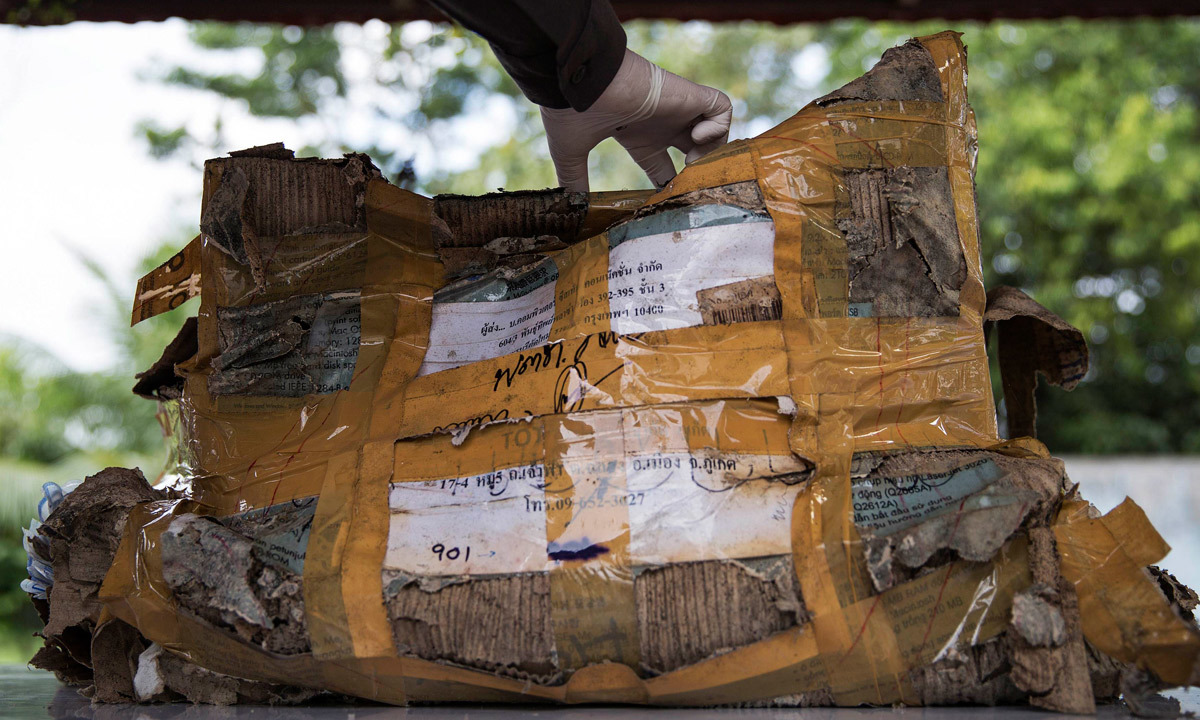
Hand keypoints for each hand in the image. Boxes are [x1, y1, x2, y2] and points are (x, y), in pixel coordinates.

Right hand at [540, 49, 732, 191]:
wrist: (581, 78)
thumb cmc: (573, 108)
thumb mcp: (570, 152)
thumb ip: (573, 179)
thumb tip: (570, 206)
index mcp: (637, 137)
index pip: (663, 167)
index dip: (669, 187)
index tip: (664, 202)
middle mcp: (661, 124)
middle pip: (695, 151)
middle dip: (698, 172)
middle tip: (690, 186)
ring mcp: (677, 110)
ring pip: (715, 131)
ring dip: (712, 151)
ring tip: (691, 162)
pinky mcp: (689, 95)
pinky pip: (722, 108)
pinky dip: (718, 125)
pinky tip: (694, 137)